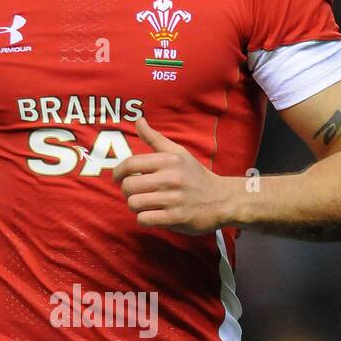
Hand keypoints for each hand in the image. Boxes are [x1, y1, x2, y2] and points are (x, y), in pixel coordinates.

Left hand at [113, 117, 237, 233]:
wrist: (223, 199)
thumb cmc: (196, 176)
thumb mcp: (179, 153)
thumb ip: (156, 139)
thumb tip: (139, 121)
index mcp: (169, 160)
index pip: (130, 164)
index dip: (118, 172)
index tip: (118, 178)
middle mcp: (171, 178)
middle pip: (128, 186)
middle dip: (127, 191)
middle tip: (134, 193)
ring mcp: (174, 199)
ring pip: (134, 204)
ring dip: (135, 206)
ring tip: (145, 204)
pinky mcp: (176, 218)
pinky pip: (144, 219)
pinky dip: (144, 219)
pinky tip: (152, 214)